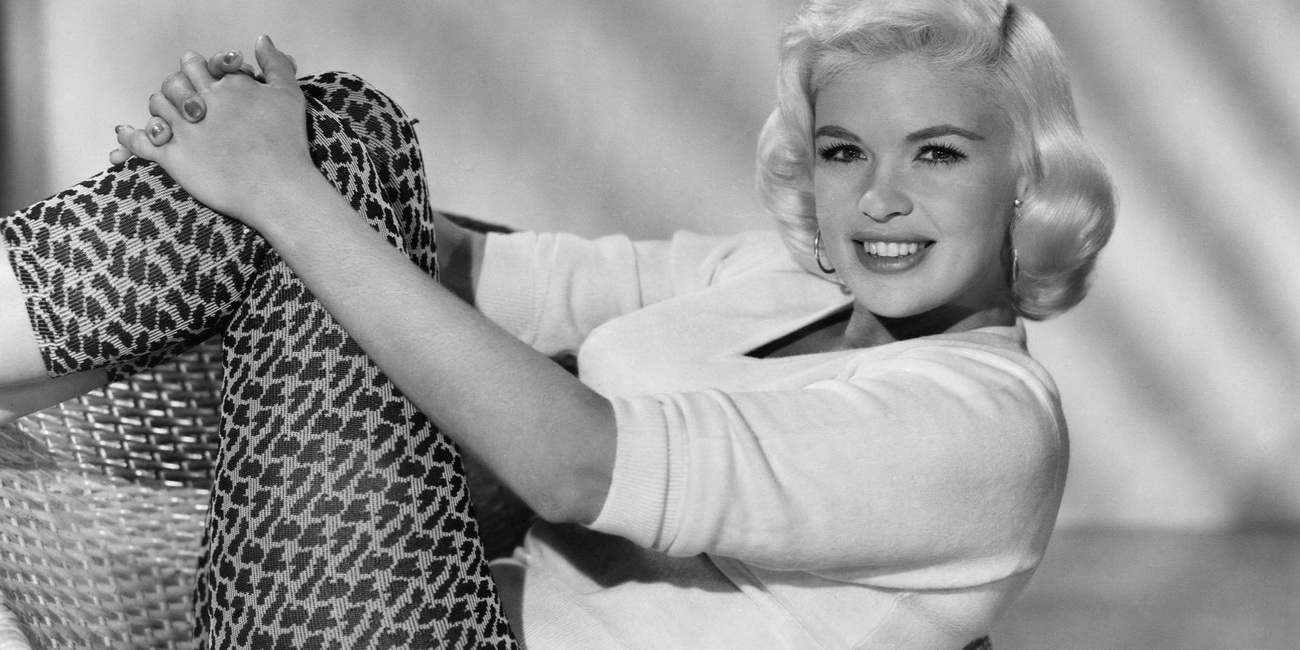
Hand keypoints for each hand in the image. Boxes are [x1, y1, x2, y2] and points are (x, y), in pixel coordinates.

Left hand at [109, 47, 294, 164]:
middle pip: (174, 82)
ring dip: (160, 109)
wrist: (277, 189)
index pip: (199, 65)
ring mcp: (185, 130)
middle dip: (177, 87)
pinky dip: (129, 136)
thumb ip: (274, 63)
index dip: (199, 70)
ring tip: (168, 118)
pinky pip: (141, 142)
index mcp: (225, 86)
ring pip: (157, 105)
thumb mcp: (290, 95)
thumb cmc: (287, 144)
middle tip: (186, 100)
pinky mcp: (174, 157)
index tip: (205, 80)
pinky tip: (126, 133)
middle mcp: (201, 102)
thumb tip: (261, 40)